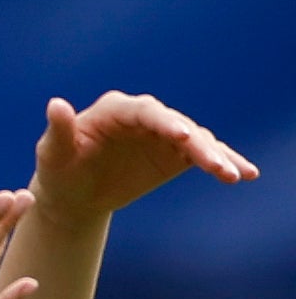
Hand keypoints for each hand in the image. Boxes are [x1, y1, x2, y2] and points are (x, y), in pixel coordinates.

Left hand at [31, 90, 256, 221]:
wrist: (73, 194)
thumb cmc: (58, 170)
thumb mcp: (52, 154)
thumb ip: (59, 130)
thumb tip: (55, 104)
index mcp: (116, 110)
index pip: (145, 112)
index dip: (164, 122)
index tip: (182, 135)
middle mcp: (146, 116)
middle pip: (177, 126)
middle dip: (197, 145)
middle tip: (215, 164)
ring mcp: (165, 134)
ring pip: (196, 140)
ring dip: (217, 156)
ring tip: (235, 175)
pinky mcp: (177, 152)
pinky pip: (204, 155)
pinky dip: (225, 162)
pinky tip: (246, 173)